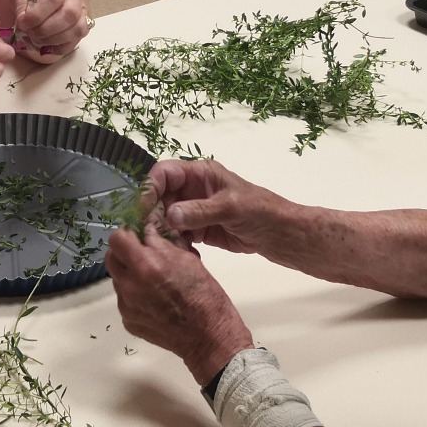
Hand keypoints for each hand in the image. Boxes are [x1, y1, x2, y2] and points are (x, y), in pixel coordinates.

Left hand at [10, 0, 91, 62]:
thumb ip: (20, 3)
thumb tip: (24, 23)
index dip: (36, 15)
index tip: (22, 24)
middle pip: (69, 14)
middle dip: (45, 29)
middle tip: (30, 33)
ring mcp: (83, 8)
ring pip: (77, 29)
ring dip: (53, 39)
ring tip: (36, 39)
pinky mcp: (85, 23)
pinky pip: (77, 40)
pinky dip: (60, 47)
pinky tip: (46, 45)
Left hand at [105, 223, 253, 384]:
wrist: (208, 337)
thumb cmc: (204, 296)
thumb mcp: (188, 260)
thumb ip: (162, 244)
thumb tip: (148, 232)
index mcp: (146, 266)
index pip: (117, 238)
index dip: (127, 233)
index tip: (137, 235)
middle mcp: (130, 286)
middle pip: (111, 258)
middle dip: (125, 252)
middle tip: (143, 254)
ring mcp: (126, 306)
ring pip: (118, 279)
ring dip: (130, 273)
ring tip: (154, 280)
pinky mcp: (128, 321)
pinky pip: (124, 300)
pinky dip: (135, 294)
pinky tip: (155, 299)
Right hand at [143, 159, 293, 256]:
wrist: (284, 235)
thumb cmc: (262, 212)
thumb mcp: (231, 207)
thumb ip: (199, 211)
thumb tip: (169, 216)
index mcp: (201, 174)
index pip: (164, 173)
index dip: (149, 188)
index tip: (141, 210)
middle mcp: (194, 189)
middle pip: (160, 196)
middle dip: (152, 213)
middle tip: (150, 234)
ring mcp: (196, 210)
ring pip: (166, 217)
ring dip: (160, 230)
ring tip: (160, 246)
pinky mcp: (200, 230)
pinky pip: (177, 234)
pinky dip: (172, 242)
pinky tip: (173, 253)